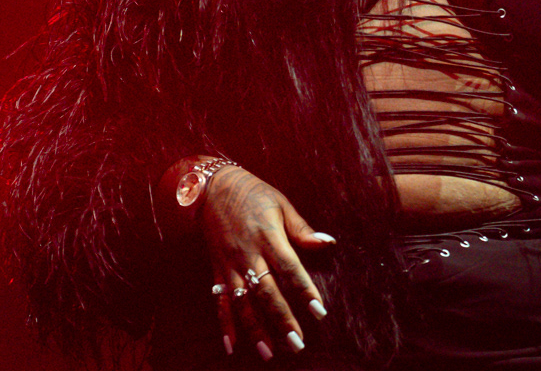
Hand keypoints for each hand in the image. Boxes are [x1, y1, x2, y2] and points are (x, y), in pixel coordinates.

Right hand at [200, 167, 334, 360]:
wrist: (212, 188)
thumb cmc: (254, 194)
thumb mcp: (281, 205)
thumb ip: (303, 229)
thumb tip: (328, 243)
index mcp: (268, 236)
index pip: (290, 268)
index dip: (305, 291)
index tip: (319, 312)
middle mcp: (248, 254)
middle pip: (266, 292)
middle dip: (281, 320)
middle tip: (296, 344)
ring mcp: (230, 264)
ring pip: (242, 303)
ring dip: (255, 329)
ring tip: (269, 352)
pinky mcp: (217, 270)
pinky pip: (219, 301)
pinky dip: (225, 325)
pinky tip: (232, 345)